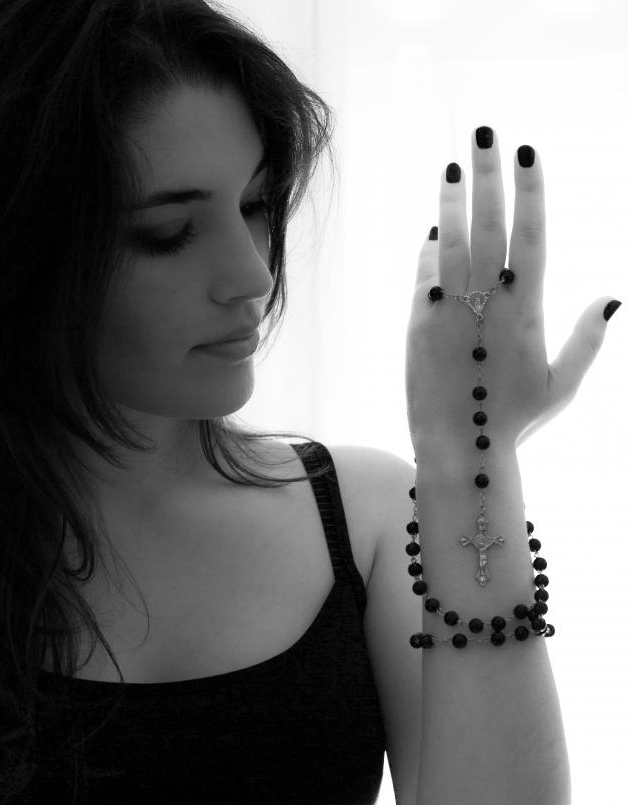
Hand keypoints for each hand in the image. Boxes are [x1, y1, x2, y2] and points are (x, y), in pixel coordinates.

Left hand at [405, 126, 621, 454]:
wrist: (459, 449)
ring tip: (452, 168)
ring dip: (452, 202)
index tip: (526, 151)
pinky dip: (430, 250)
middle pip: (488, 224)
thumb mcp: (562, 384)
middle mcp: (487, 302)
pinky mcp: (418, 323)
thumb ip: (587, 339)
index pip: (531, 235)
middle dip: (488, 175)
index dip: (529, 190)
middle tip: (484, 134)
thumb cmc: (515, 420)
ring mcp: (449, 309)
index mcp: (527, 310)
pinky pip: (425, 275)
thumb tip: (613, 297)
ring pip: (450, 242)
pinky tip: (434, 229)